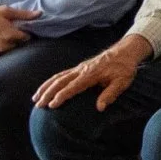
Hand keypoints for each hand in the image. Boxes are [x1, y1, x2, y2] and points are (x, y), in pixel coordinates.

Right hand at [0, 4, 39, 61]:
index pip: (25, 37)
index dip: (25, 34)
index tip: (21, 31)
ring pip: (7, 50)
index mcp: (10, 33)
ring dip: (5, 45)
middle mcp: (4, 44)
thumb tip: (40, 14)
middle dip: (15, 40)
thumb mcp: (5, 11)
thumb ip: (23, 14)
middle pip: (16, 44)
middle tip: (7, 33)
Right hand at [34, 36, 151, 110]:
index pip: (72, 87)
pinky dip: (52, 81)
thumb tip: (100, 108)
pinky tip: (46, 87)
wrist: (126, 51)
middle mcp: (82, 70)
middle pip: (60, 81)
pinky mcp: (80, 67)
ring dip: (46, 86)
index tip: (51, 105)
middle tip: (38, 104)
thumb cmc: (125, 68)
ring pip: (58, 77)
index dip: (61, 96)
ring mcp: (80, 67)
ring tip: (35, 97)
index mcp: (91, 74)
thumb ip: (110, 94)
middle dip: (47, 93)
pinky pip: (62, 74)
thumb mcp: (122, 82)